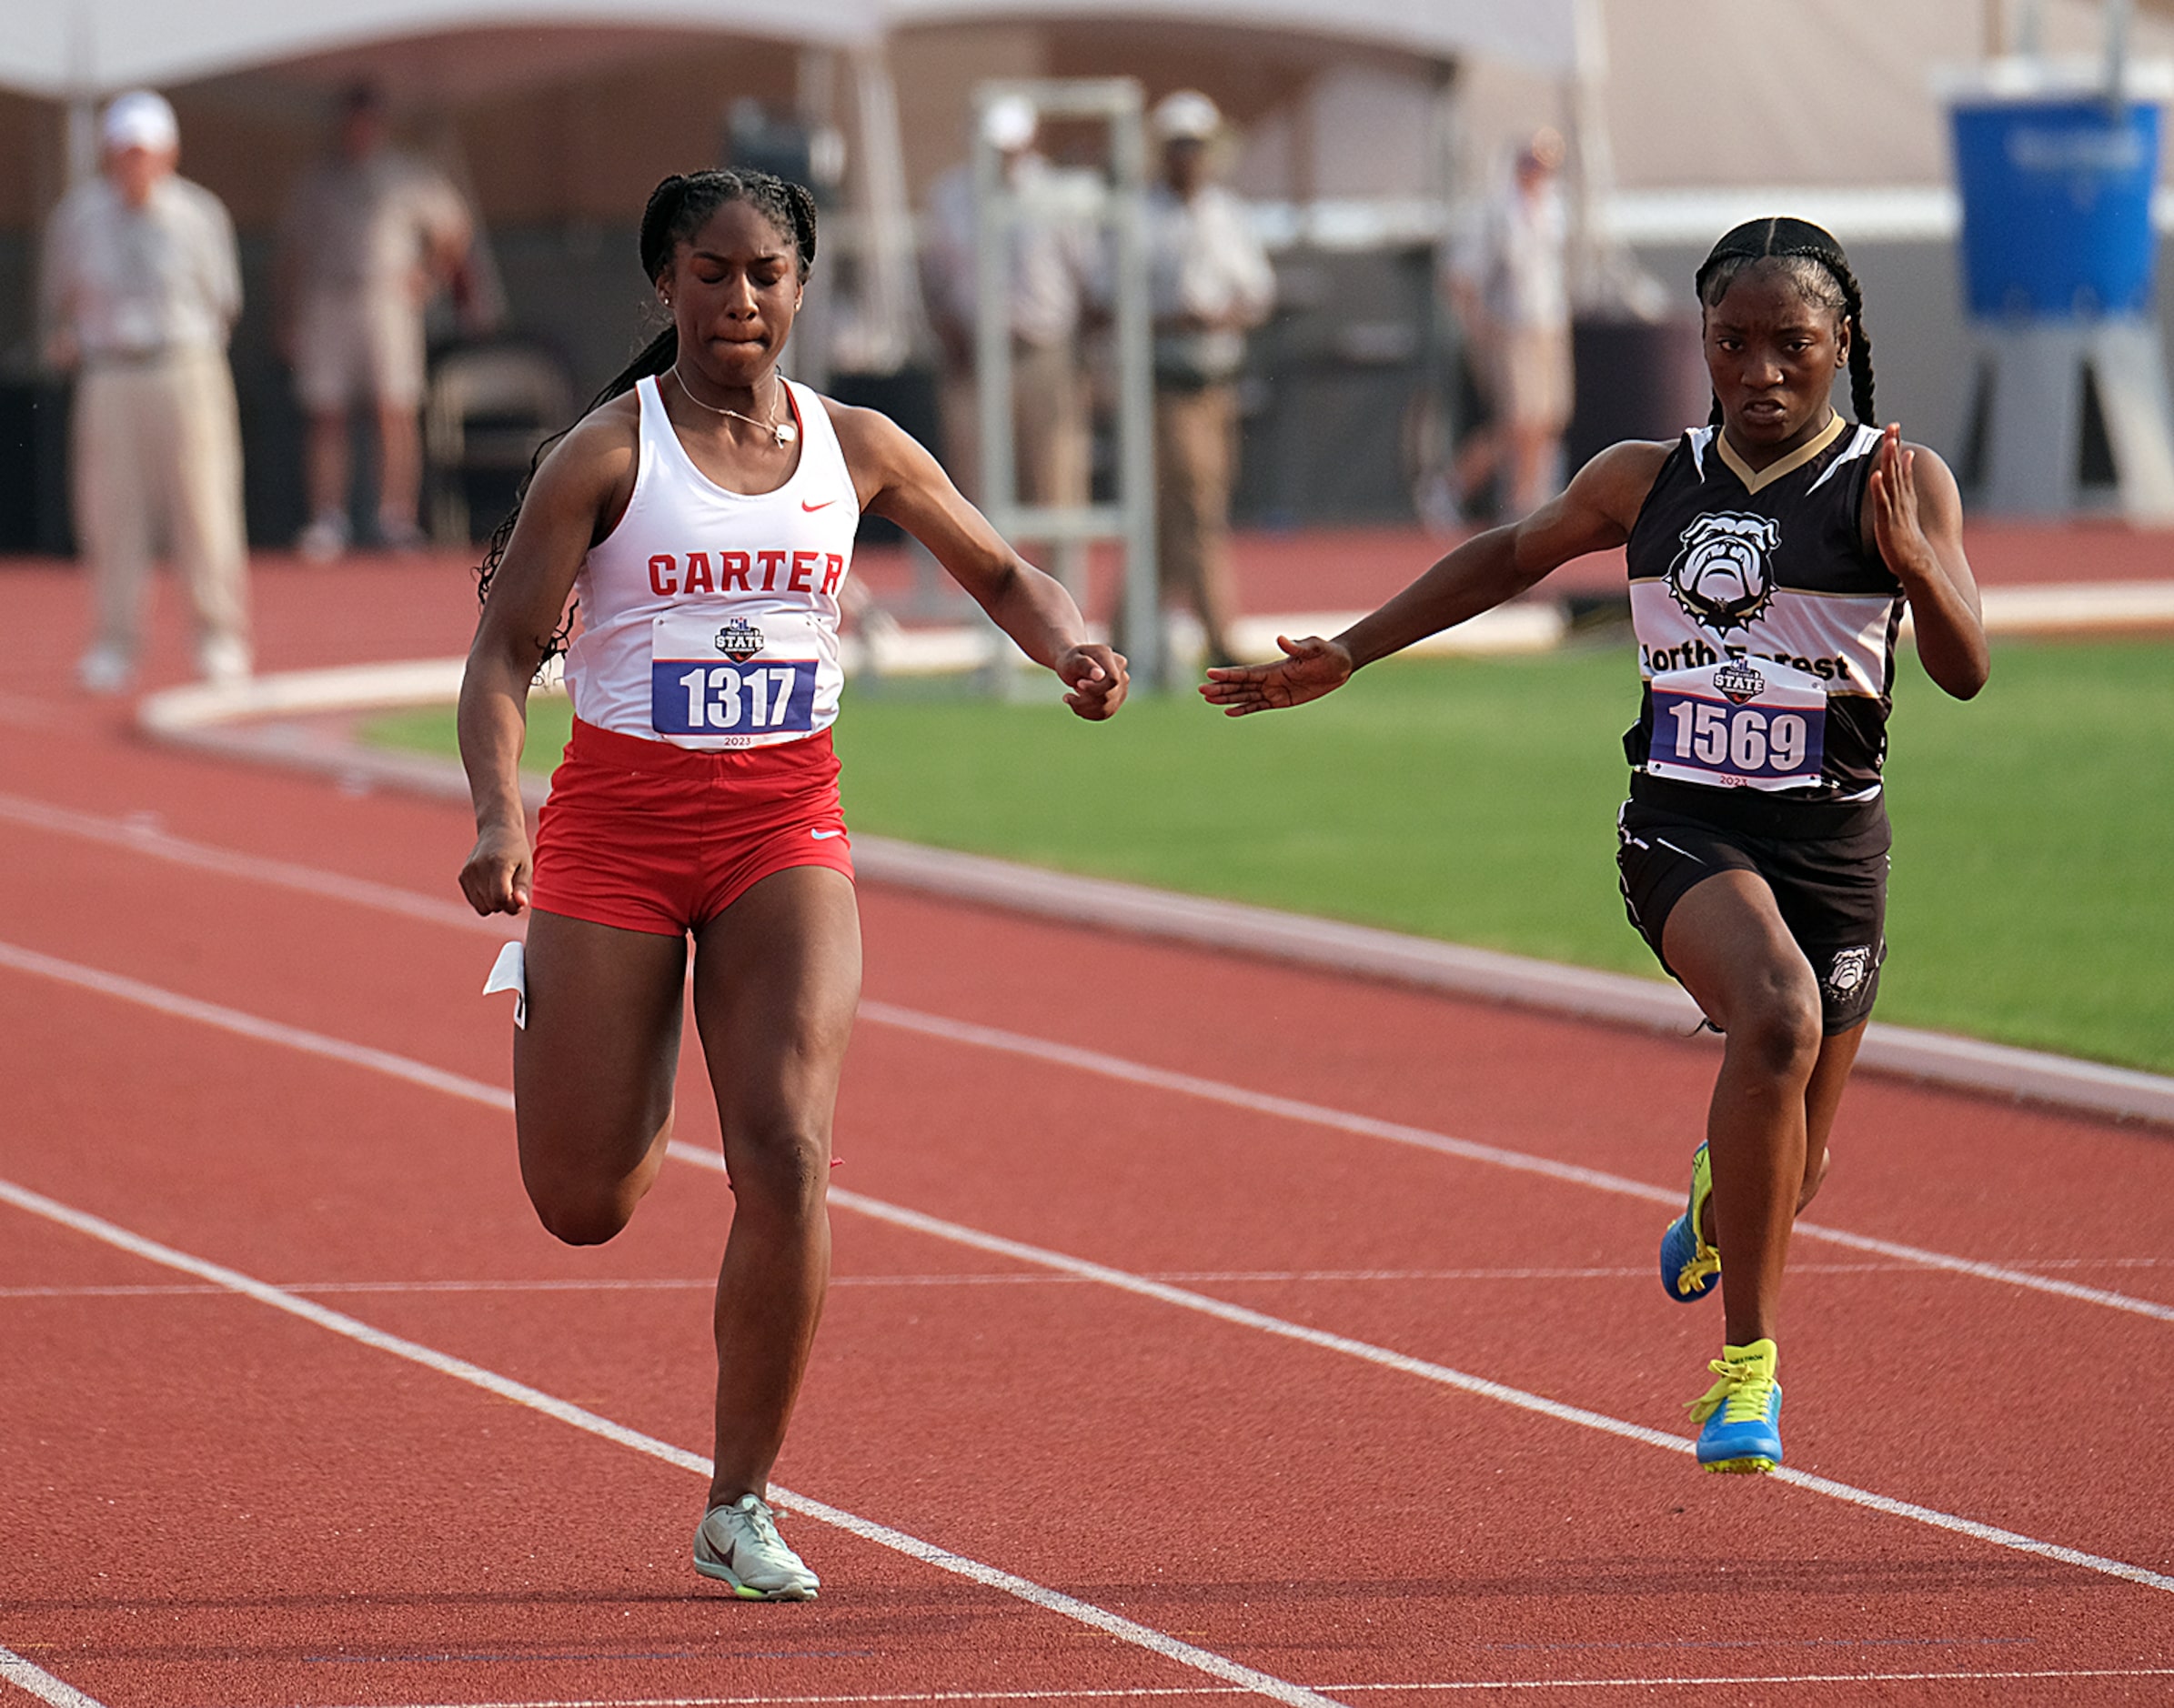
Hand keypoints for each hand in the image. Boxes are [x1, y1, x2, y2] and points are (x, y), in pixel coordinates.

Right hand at [460, 819, 531, 915]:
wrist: (497, 831)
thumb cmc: (516, 851)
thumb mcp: (526, 867)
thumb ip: (522, 888)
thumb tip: (521, 904)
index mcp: (497, 863)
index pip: (501, 898)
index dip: (513, 906)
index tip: (521, 900)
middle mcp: (479, 868)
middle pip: (492, 905)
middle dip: (505, 904)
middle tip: (513, 890)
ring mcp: (467, 872)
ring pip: (482, 907)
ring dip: (495, 904)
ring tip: (503, 887)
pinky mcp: (462, 877)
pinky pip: (475, 902)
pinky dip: (485, 899)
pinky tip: (492, 885)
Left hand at [1058, 643, 1127, 719]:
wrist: (1073, 666)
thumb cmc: (1071, 661)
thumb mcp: (1072, 661)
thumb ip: (1086, 666)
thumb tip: (1100, 676)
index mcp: (1110, 657)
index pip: (1112, 679)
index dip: (1096, 688)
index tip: (1078, 684)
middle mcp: (1121, 671)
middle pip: (1110, 695)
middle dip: (1086, 699)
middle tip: (1070, 691)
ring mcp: (1122, 686)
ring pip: (1108, 708)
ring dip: (1084, 708)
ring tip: (1070, 698)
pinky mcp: (1118, 699)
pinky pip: (1105, 713)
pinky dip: (1087, 712)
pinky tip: (1077, 703)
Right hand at [1198, 634, 1353, 715]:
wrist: (1340, 664)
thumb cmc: (1328, 653)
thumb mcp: (1316, 648)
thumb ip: (1298, 646)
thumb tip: (1281, 639)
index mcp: (1275, 667)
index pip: (1246, 673)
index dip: (1228, 675)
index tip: (1210, 675)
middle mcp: (1271, 679)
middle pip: (1241, 685)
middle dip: (1221, 688)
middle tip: (1201, 691)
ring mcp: (1275, 690)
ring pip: (1246, 696)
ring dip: (1227, 698)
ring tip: (1209, 700)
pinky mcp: (1283, 701)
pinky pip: (1259, 706)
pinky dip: (1245, 709)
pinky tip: (1230, 711)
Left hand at [1867, 423, 1935, 583]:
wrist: (1916, 562)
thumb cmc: (1906, 539)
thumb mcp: (1904, 512)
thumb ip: (1902, 492)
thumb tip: (1903, 473)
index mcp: (1904, 496)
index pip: (1900, 467)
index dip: (1897, 448)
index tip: (1894, 429)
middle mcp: (1901, 499)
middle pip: (1896, 468)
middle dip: (1894, 446)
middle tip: (1893, 426)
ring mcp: (1895, 509)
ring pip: (1891, 480)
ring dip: (1890, 461)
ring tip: (1888, 442)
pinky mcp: (1887, 522)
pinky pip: (1883, 503)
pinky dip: (1879, 489)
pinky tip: (1876, 475)